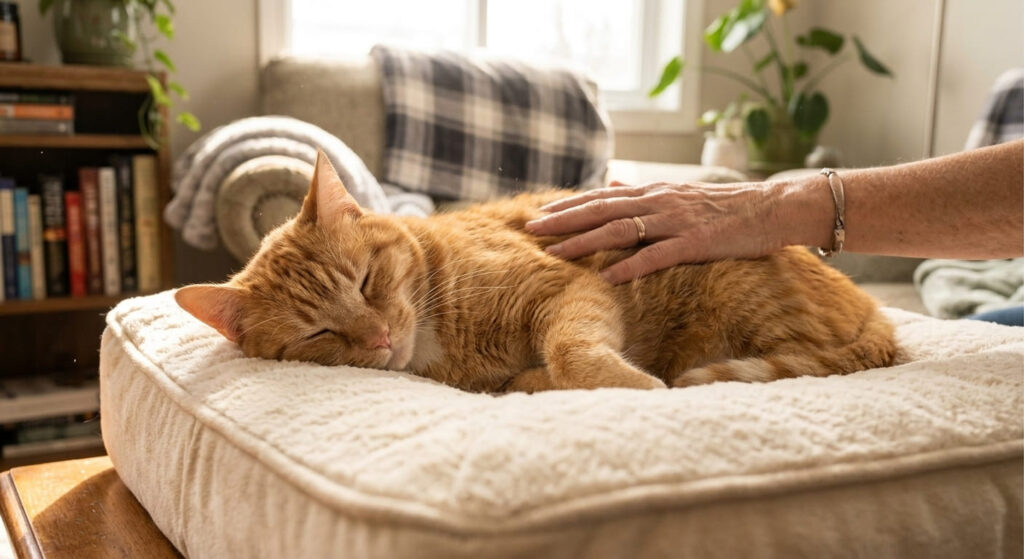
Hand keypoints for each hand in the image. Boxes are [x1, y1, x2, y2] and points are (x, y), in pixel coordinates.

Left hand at [525, 180, 790, 283]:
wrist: (774, 207)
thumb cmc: (726, 207)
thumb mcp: (679, 194)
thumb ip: (642, 192)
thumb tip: (611, 181)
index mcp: (655, 192)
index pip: (602, 197)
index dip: (568, 207)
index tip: (538, 215)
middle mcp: (660, 202)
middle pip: (602, 210)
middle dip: (564, 221)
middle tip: (530, 229)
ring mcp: (677, 222)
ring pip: (621, 230)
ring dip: (585, 242)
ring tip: (554, 253)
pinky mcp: (696, 243)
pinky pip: (658, 255)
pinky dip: (631, 266)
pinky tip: (608, 277)